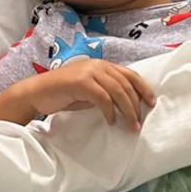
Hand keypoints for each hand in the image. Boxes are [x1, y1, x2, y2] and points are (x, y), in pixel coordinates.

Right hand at [26, 59, 155, 131]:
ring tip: (130, 126)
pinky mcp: (81, 82)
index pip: (130, 74)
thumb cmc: (64, 94)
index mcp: (103, 65)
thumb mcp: (90, 91)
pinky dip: (109, 111)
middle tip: (139, 123)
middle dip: (136, 105)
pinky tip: (111, 122)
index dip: (143, 88)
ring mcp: (89, 72)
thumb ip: (107, 92)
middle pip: (126, 84)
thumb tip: (127, 104)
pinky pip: (102, 98)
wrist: (38, 93)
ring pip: (117, 91)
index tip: (152, 103)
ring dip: (127, 111)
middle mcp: (98, 65)